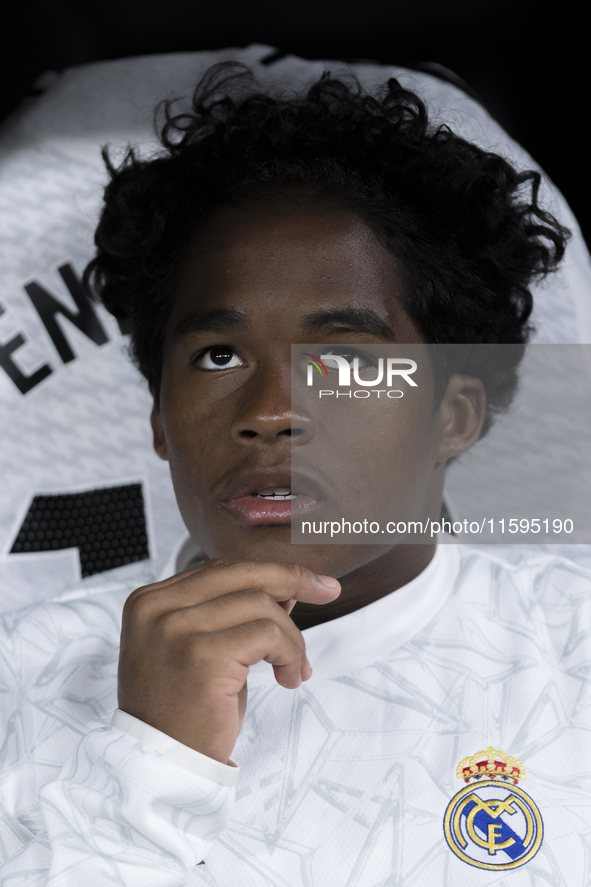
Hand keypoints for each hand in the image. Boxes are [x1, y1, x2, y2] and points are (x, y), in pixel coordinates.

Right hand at [118, 560, 340, 764]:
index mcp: (149, 601)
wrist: (161, 768)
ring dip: (292, 637)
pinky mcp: (201, 655)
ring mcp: (176, 629)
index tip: (307, 582)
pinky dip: (290, 653)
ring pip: (261, 604)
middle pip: (241, 573)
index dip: (267, 574)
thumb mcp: (203, 649)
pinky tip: (289, 679)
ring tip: (294, 669)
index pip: (220, 570)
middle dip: (292, 577)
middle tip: (329, 590)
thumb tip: (286, 586)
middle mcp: (157, 608)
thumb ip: (232, 613)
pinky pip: (267, 634)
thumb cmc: (184, 712)